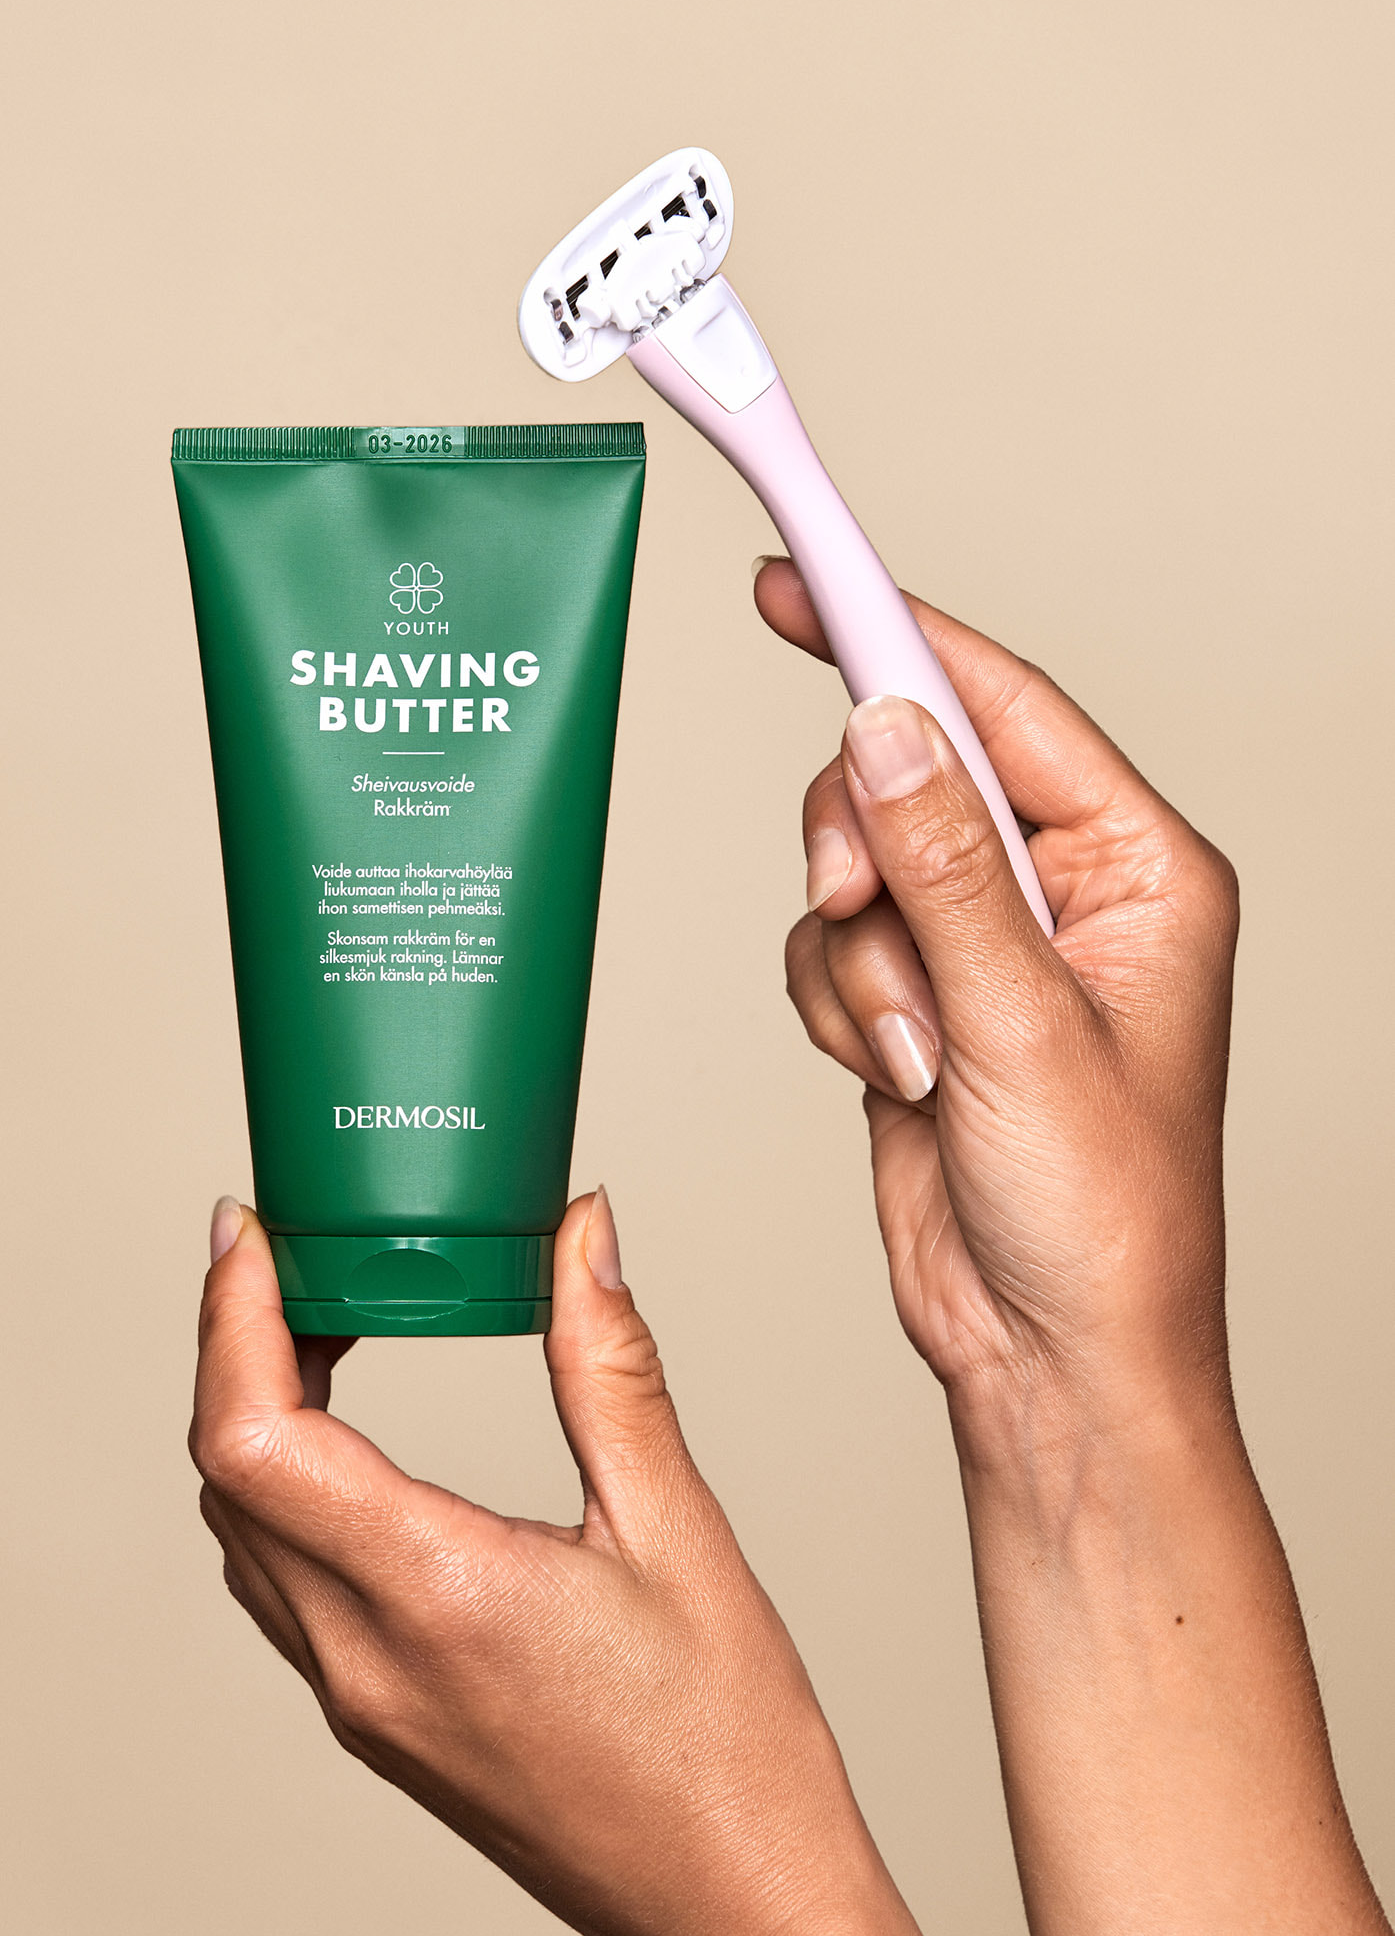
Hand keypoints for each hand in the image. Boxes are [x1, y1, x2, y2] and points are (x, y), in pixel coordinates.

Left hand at [190, 1189, 840, 1935]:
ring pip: (243, 1537)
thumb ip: (609, 1367)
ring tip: (324, 1329)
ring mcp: (360, 1703)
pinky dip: (289, 1494)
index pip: (251, 1438)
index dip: (228, 1319)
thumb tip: (580, 1232)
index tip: (248, 1233)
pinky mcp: (378, 1726)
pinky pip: (285, 1590)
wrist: (736, 1916)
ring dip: (254, 1424)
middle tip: (296, 1255)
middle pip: (226, 1477)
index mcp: (431, 1595)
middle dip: (235, 1349)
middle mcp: (365, 1657)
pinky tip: (359, 1447)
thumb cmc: (726, 1746)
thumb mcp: (678, 1531)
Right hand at [758, 558, 1239, 1418]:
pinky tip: (893, 1079)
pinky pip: (827, 948)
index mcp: (1138, 868)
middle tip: (853, 905)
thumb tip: (885, 731)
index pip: (1001, 705)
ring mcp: (981, 951)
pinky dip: (838, 1009)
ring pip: (850, 870)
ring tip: (915, 1056)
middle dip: (862, 851)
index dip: (892, 632)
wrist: (1051, 1356)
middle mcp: (1061, 895)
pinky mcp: (916, 1006)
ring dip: (856, 964)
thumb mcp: (1024, 1025)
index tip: (797, 580)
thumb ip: (943, 867)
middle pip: (902, 777)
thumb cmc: (1104, 1215)